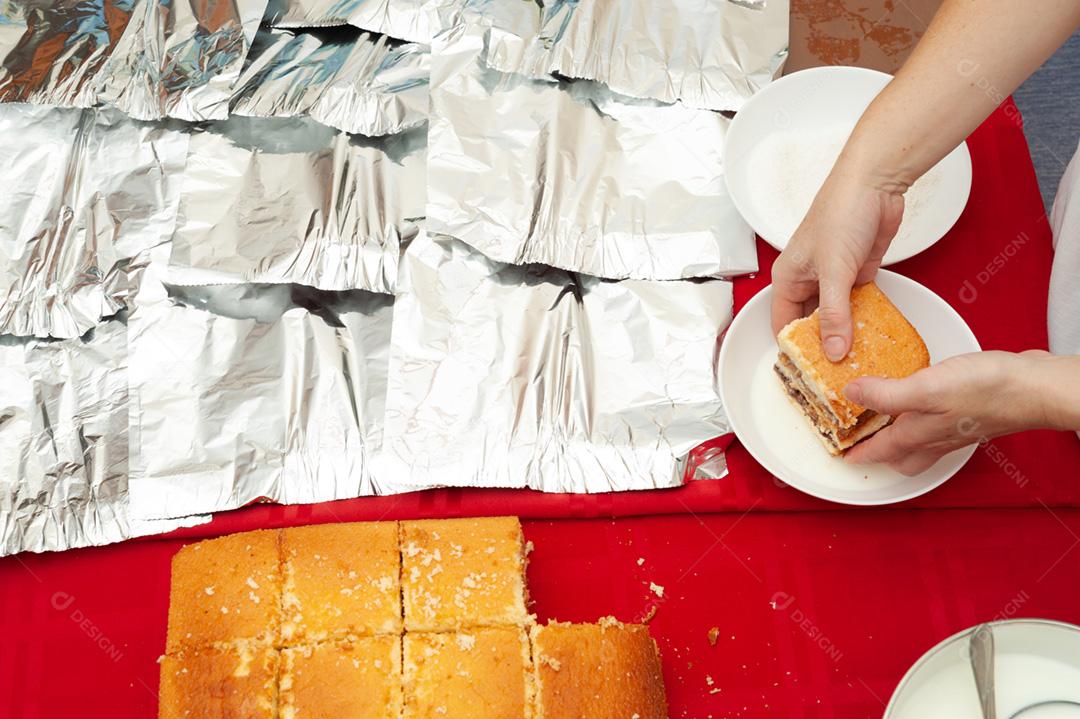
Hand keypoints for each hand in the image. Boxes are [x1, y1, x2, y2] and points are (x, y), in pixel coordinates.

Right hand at [770, 164, 905, 360]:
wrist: (876, 182)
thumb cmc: (842, 213)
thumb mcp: (834, 270)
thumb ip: (835, 314)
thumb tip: (834, 351)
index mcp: (789, 277)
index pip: (784, 323)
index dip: (795, 349)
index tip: (810, 374)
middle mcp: (808, 280)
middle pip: (811, 323)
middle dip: (824, 345)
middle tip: (838, 372)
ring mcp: (834, 278)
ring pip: (836, 316)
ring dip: (847, 333)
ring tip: (858, 360)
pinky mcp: (858, 274)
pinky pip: (858, 305)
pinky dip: (864, 319)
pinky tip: (873, 337)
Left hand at [842, 351, 1049, 474]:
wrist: (1036, 388)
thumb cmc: (987, 390)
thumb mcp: (925, 388)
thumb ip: (886, 394)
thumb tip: (852, 394)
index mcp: (920, 435)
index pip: (880, 450)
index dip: (858, 452)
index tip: (842, 456)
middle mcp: (937, 437)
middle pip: (903, 457)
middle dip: (882, 455)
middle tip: (864, 444)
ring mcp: (957, 428)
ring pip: (922, 444)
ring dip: (903, 439)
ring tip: (889, 424)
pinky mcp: (973, 413)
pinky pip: (940, 426)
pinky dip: (926, 420)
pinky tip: (927, 402)